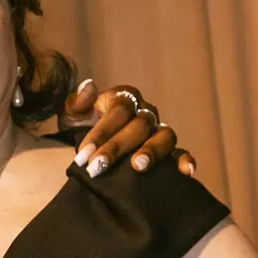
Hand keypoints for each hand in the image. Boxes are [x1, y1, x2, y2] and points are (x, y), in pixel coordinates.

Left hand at [61, 80, 195, 177]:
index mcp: (124, 97)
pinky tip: (186, 172)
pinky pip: (181, 152)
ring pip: (165, 136)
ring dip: (152, 151)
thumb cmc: (80, 126)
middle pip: (140, 125)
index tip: (83, 153)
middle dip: (117, 147)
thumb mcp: (72, 114)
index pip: (118, 110)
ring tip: (138, 167)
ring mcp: (159, 129)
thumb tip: (89, 86)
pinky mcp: (168, 149)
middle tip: (97, 167)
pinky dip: (185, 160)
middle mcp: (145, 111)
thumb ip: (77, 102)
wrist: (90, 145)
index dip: (101, 132)